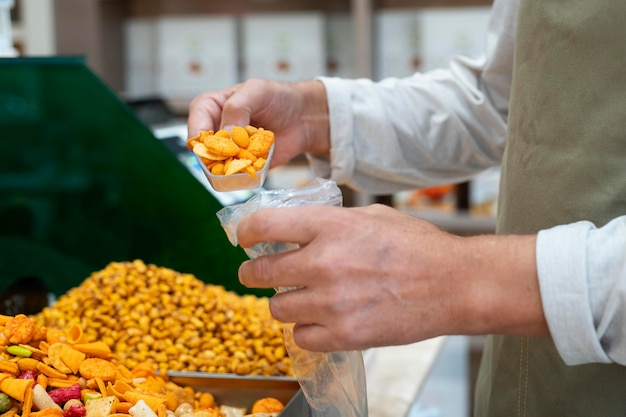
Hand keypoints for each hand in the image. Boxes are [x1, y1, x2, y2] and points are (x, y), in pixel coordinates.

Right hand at [187, 78, 329, 166]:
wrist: (301, 117)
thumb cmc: (277, 97)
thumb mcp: (256, 91)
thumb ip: (237, 108)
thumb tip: (226, 133)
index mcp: (209, 108)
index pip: (195, 126)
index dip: (201, 138)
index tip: (216, 143)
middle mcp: (215, 131)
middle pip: (203, 152)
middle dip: (217, 156)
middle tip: (236, 153)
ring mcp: (228, 150)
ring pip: (217, 168)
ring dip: (231, 167)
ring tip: (249, 157)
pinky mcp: (242, 165)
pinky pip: (236, 176)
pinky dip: (245, 173)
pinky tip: (257, 163)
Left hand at [236, 204, 547, 351]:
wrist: (454, 284)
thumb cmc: (417, 245)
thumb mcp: (371, 216)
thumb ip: (330, 222)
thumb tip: (297, 229)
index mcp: (330, 226)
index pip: (264, 225)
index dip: (245, 232)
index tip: (245, 238)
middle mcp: (324, 262)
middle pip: (258, 271)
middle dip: (252, 272)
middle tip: (256, 273)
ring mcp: (333, 303)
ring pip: (277, 308)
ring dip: (284, 302)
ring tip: (299, 298)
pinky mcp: (345, 335)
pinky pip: (301, 337)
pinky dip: (307, 329)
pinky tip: (320, 320)